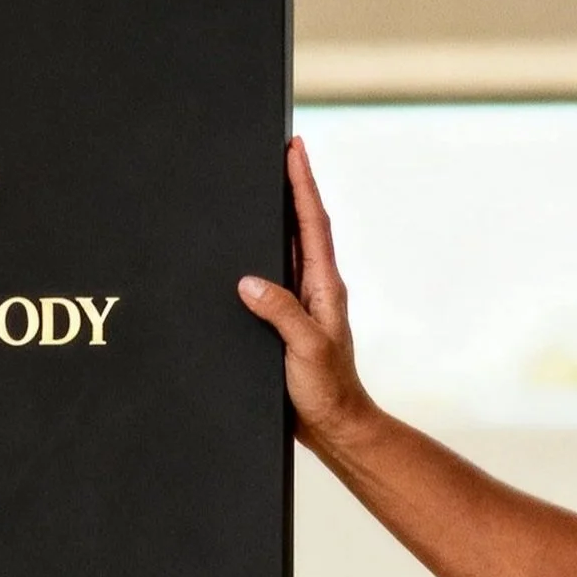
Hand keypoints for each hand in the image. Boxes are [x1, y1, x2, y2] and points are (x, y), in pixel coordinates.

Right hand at [237, 137, 373, 453]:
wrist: (335, 429)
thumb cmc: (328, 392)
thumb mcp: (306, 350)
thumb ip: (281, 314)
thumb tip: (248, 282)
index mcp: (323, 287)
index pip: (312, 224)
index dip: (303, 184)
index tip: (294, 147)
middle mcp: (314, 289)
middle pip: (298, 226)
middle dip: (288, 187)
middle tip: (274, 149)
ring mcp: (300, 304)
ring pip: (284, 249)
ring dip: (274, 217)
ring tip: (257, 183)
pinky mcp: (286, 322)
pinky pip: (269, 278)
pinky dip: (258, 254)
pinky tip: (241, 249)